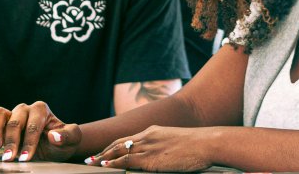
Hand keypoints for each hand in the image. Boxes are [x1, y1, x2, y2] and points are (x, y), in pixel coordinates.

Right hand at [0, 101, 80, 162]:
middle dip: (12, 141)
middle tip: (9, 158)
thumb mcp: (72, 140)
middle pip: (15, 121)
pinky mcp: (1, 123)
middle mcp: (25, 109)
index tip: (26, 157)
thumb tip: (53, 136)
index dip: (29, 142)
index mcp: (41, 110)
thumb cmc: (61, 143)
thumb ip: (68, 136)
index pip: (33, 125)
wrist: (51, 148)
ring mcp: (12, 114)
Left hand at [87, 125, 214, 171]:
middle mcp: (148, 136)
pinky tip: (104, 166)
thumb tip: (161, 156)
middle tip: (91, 158)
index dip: (114, 146)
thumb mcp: (177, 142)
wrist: (206, 143)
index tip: (104, 151)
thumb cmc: (197, 146)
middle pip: (119, 143)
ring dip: (103, 158)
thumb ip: (164, 147)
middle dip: (104, 151)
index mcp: (154, 131)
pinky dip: (113, 163)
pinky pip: (126, 160)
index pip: (128, 139)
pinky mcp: (151, 159)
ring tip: (92, 163)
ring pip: (119, 152)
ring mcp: (148, 146)